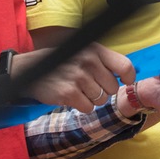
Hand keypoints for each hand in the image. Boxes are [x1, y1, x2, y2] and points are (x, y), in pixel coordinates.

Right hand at [15, 42, 135, 113]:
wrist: (30, 70)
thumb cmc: (63, 62)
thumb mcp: (85, 52)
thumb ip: (105, 61)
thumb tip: (129, 75)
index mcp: (96, 50)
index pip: (125, 66)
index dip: (128, 78)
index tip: (125, 82)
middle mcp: (89, 61)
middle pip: (113, 88)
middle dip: (104, 91)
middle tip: (90, 86)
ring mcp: (78, 77)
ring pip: (101, 100)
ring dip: (92, 99)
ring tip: (79, 90)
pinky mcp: (68, 93)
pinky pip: (88, 108)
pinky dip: (82, 106)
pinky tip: (72, 97)